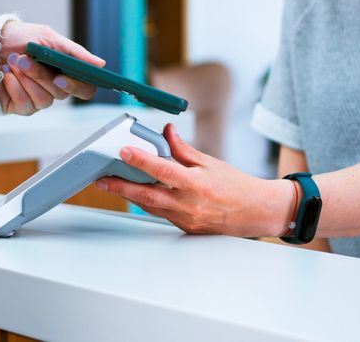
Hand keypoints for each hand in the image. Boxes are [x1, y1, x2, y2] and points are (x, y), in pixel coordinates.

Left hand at [0, 21, 104, 114]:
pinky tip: (6, 75)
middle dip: (41, 75)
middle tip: (25, 60)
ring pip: (44, 100)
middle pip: (61, 93)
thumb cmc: (19, 38)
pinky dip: (15, 87)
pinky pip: (26, 104)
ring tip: (13, 62)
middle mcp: (54, 88)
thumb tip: (100, 64)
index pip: (85, 88)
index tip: (62, 76)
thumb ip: (74, 52)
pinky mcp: (21, 106)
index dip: (77, 86)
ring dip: (26, 79)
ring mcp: (38, 99)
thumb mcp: (47, 38)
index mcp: (65, 71)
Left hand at [95, 124, 294, 236]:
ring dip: (129, 195)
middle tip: (102, 179)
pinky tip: (136, 193)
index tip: (124, 151)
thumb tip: (165, 131)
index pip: (163, 170)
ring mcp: (186, 219)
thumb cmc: (237, 186)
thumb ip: (182, 149)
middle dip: (121, 186)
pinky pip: (160, 214)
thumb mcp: (210, 162)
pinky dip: (146, 203)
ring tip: (111, 184)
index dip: (141, 160)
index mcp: (197, 184)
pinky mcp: (184, 227)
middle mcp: (189, 204)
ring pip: (150, 207)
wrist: (256, 212)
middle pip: (147, 196)